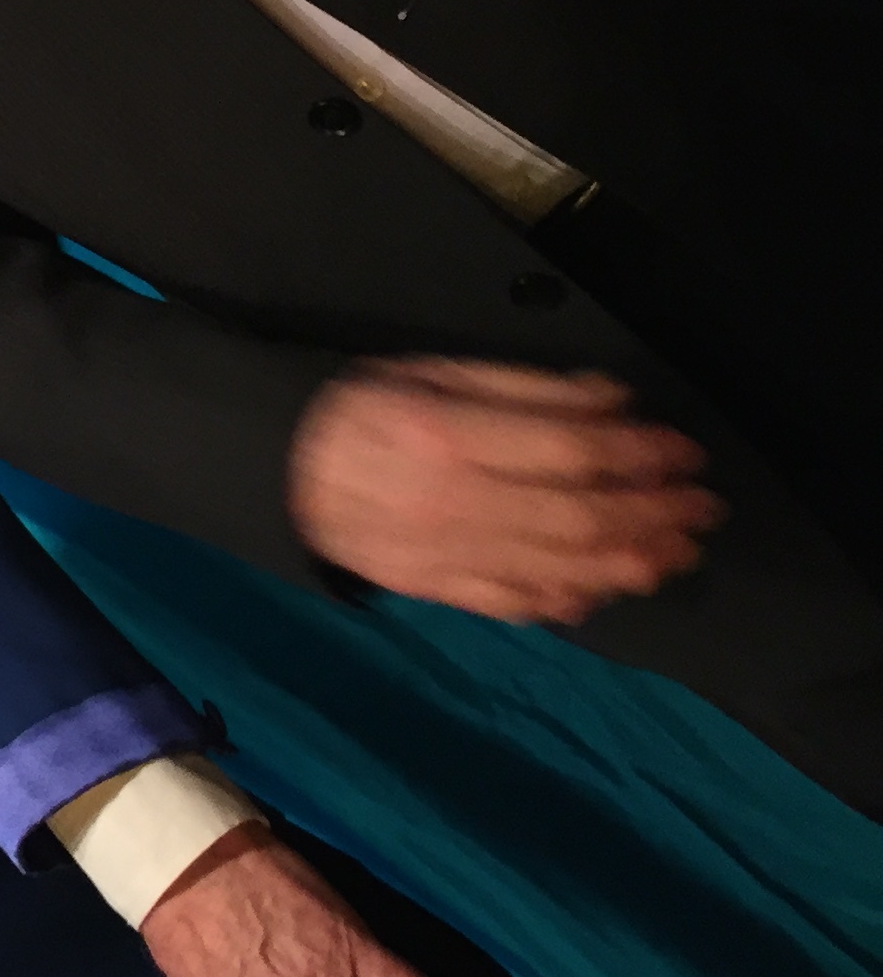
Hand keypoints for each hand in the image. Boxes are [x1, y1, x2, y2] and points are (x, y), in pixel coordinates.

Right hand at [287, 357, 718, 623]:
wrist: (272, 469)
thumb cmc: (359, 406)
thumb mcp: (433, 371)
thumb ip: (524, 388)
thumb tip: (612, 403)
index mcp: (448, 437)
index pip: (571, 449)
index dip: (642, 451)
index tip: (686, 451)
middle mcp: (451, 504)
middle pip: (579, 518)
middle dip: (655, 514)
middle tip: (702, 509)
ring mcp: (442, 556)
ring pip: (558, 570)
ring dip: (631, 564)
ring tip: (675, 553)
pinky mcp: (433, 590)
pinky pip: (515, 604)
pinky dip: (570, 600)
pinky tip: (605, 588)